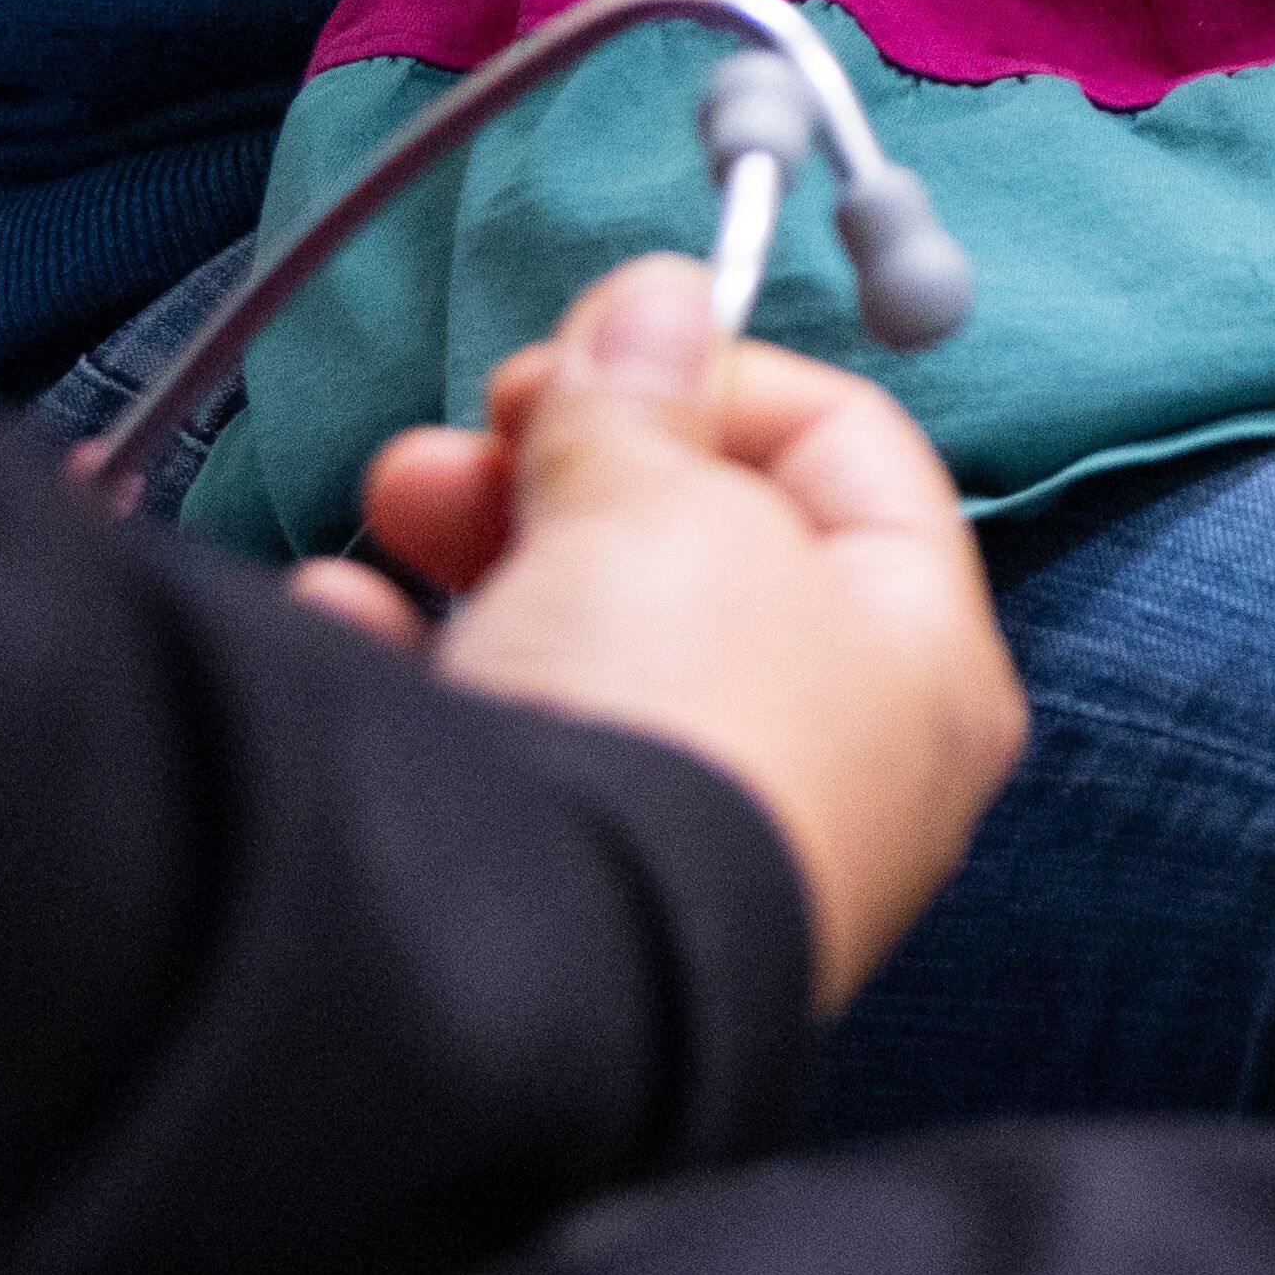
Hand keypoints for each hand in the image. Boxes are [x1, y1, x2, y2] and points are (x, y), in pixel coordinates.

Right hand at [294, 257, 1027, 1011]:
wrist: (520, 974)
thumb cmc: (660, 717)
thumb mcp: (662, 504)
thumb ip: (648, 397)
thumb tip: (659, 301)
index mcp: (926, 660)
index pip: (848, 455)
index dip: (714, 373)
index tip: (594, 342)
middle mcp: (834, 762)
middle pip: (700, 547)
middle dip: (568, 459)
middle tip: (475, 426)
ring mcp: (696, 835)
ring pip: (585, 636)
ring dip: (475, 542)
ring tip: (393, 502)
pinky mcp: (561, 892)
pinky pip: (491, 742)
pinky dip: (414, 668)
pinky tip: (347, 624)